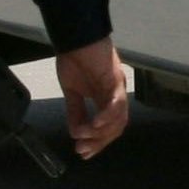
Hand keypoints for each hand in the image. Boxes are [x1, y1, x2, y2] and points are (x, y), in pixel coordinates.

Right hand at [55, 38, 130, 160]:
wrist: (74, 35)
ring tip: (83, 138)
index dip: (98, 142)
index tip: (83, 153)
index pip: (108, 127)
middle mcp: (115, 95)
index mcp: (105, 98)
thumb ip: (75, 111)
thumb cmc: (73, 57)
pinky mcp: (114, 78)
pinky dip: (108, 115)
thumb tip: (75, 132)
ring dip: (100, 133)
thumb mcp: (71, 90)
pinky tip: (96, 124)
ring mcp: (117, 87)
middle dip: (99, 142)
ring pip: (118, 118)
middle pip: (116, 127)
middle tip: (82, 150)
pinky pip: (116, 101)